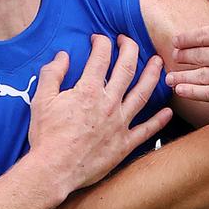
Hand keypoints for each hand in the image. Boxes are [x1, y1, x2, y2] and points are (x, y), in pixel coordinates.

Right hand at [27, 34, 171, 191]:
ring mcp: (119, 123)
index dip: (101, 43)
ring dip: (152, 76)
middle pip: (126, 69)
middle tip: (129, 41)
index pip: (101, 57)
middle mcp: (108, 103)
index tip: (99, 39)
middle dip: (130, 50)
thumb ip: (52, 73)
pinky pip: (146, 130)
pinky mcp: (124, 144)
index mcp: (88, 91)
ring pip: (142, 94)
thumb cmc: (46, 135)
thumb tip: (62, 55)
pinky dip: (159, 121)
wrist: (54, 170)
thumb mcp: (41, 100)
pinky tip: (168, 111)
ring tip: (159, 62)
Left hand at [166, 0, 208, 108]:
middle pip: (198, 55)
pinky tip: (181, 91)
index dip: (185, 39)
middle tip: (171, 57)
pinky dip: (193, 93)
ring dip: (182, 77)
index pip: (202, 35)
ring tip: (169, 77)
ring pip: (201, 76)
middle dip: (182, 56)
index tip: (176, 41)